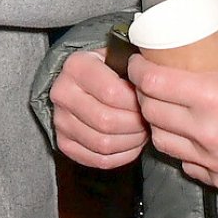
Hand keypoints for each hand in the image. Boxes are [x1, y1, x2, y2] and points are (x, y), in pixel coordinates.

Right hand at [51, 49, 148, 168]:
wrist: (86, 81)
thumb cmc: (112, 69)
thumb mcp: (121, 57)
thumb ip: (137, 70)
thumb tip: (157, 87)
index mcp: (76, 66)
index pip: (111, 92)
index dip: (136, 102)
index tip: (149, 101)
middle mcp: (62, 93)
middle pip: (106, 121)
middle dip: (135, 125)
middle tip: (149, 120)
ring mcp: (60, 120)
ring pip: (103, 144)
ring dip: (131, 142)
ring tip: (142, 131)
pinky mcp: (64, 143)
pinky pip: (98, 160)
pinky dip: (122, 156)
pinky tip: (131, 143)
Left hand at [126, 24, 217, 192]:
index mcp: (212, 97)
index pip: (153, 83)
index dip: (137, 70)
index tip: (137, 63)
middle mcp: (204, 131)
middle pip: (150, 112)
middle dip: (143, 94)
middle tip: (149, 82)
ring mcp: (209, 159)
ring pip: (162, 141)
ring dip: (157, 123)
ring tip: (164, 109)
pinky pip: (185, 163)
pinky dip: (181, 149)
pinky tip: (187, 136)